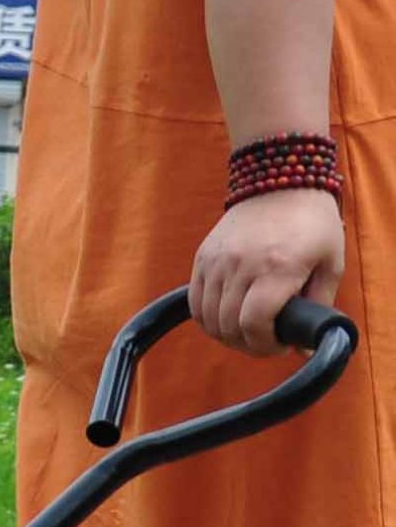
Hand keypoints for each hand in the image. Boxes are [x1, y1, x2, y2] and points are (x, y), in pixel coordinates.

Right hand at [190, 188, 344, 353]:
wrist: (280, 181)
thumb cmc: (312, 224)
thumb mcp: (331, 263)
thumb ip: (319, 305)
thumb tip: (303, 345)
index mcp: (278, 267)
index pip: (254, 323)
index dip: (264, 345)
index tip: (279, 346)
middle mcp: (242, 264)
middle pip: (229, 325)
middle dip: (248, 344)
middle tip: (266, 342)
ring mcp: (217, 261)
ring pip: (209, 319)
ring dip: (227, 334)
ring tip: (247, 331)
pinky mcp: (202, 258)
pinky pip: (196, 303)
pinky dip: (208, 319)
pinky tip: (227, 318)